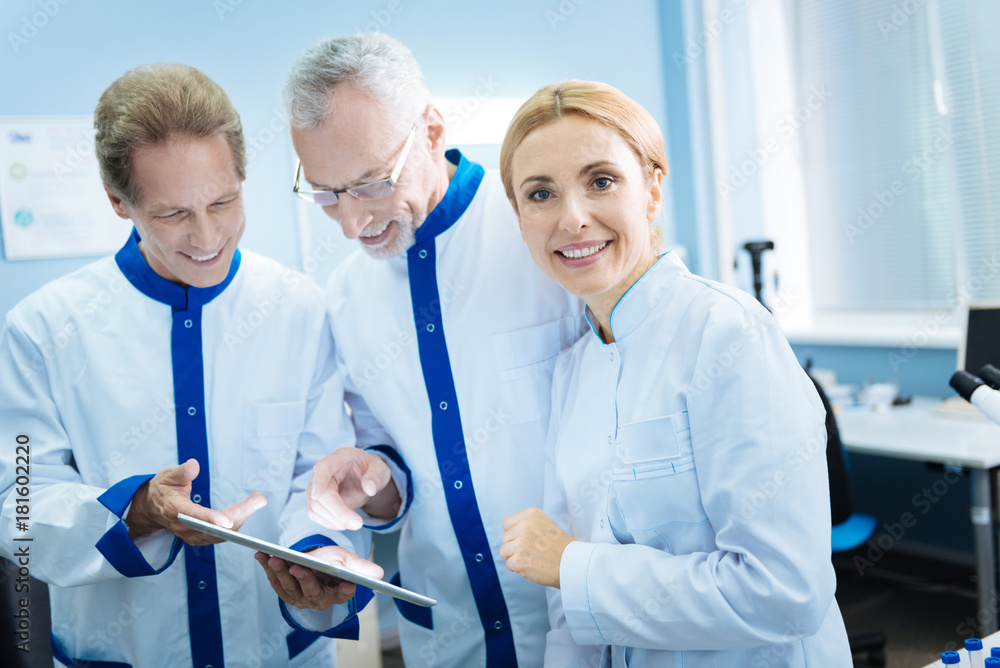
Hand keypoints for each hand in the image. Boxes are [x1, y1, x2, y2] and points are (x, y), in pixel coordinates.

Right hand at [125, 458, 266, 544]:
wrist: (152, 508)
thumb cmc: (162, 489)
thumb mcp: (167, 475)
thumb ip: (182, 472)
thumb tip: (194, 465)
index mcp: (175, 510)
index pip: (195, 517)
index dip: (212, 519)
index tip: (228, 521)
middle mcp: (184, 527)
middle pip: (215, 528)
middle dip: (239, 515)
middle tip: (258, 499)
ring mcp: (192, 535)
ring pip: (221, 533)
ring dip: (241, 519)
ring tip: (257, 502)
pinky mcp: (199, 537)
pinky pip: (220, 536)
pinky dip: (236, 524)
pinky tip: (246, 512)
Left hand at [254, 546, 384, 609]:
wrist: (314, 562)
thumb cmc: (332, 562)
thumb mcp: (347, 560)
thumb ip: (360, 567)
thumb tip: (380, 574)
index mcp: (338, 593)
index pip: (343, 593)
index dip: (344, 590)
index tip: (348, 585)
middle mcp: (319, 599)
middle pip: (312, 591)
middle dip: (303, 578)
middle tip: (297, 567)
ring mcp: (300, 597)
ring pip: (289, 587)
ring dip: (280, 572)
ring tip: (274, 558)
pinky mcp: (284, 592)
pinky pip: (274, 582)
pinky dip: (267, 568)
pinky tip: (261, 555)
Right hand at [307, 447, 399, 530]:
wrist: (365, 478)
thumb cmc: (371, 470)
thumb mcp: (380, 469)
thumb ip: (376, 476)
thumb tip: (370, 488)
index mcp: (339, 458)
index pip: (323, 467)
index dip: (318, 481)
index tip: (317, 495)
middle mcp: (323, 472)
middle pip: (320, 494)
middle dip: (338, 512)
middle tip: (358, 523)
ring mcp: (316, 486)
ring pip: (314, 507)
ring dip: (333, 520)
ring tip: (354, 523)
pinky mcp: (316, 500)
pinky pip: (315, 514)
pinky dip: (329, 523)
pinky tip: (344, 524)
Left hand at [500, 508, 573, 588]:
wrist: (572, 563)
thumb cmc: (560, 547)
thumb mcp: (545, 524)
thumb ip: (527, 525)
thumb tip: (508, 533)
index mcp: (531, 515)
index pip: (507, 523)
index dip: (511, 534)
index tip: (520, 541)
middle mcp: (525, 526)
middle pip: (505, 538)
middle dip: (513, 547)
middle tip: (531, 552)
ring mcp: (521, 543)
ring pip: (504, 552)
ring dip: (515, 558)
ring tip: (531, 559)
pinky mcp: (519, 560)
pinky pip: (509, 564)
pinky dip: (518, 569)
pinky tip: (531, 566)